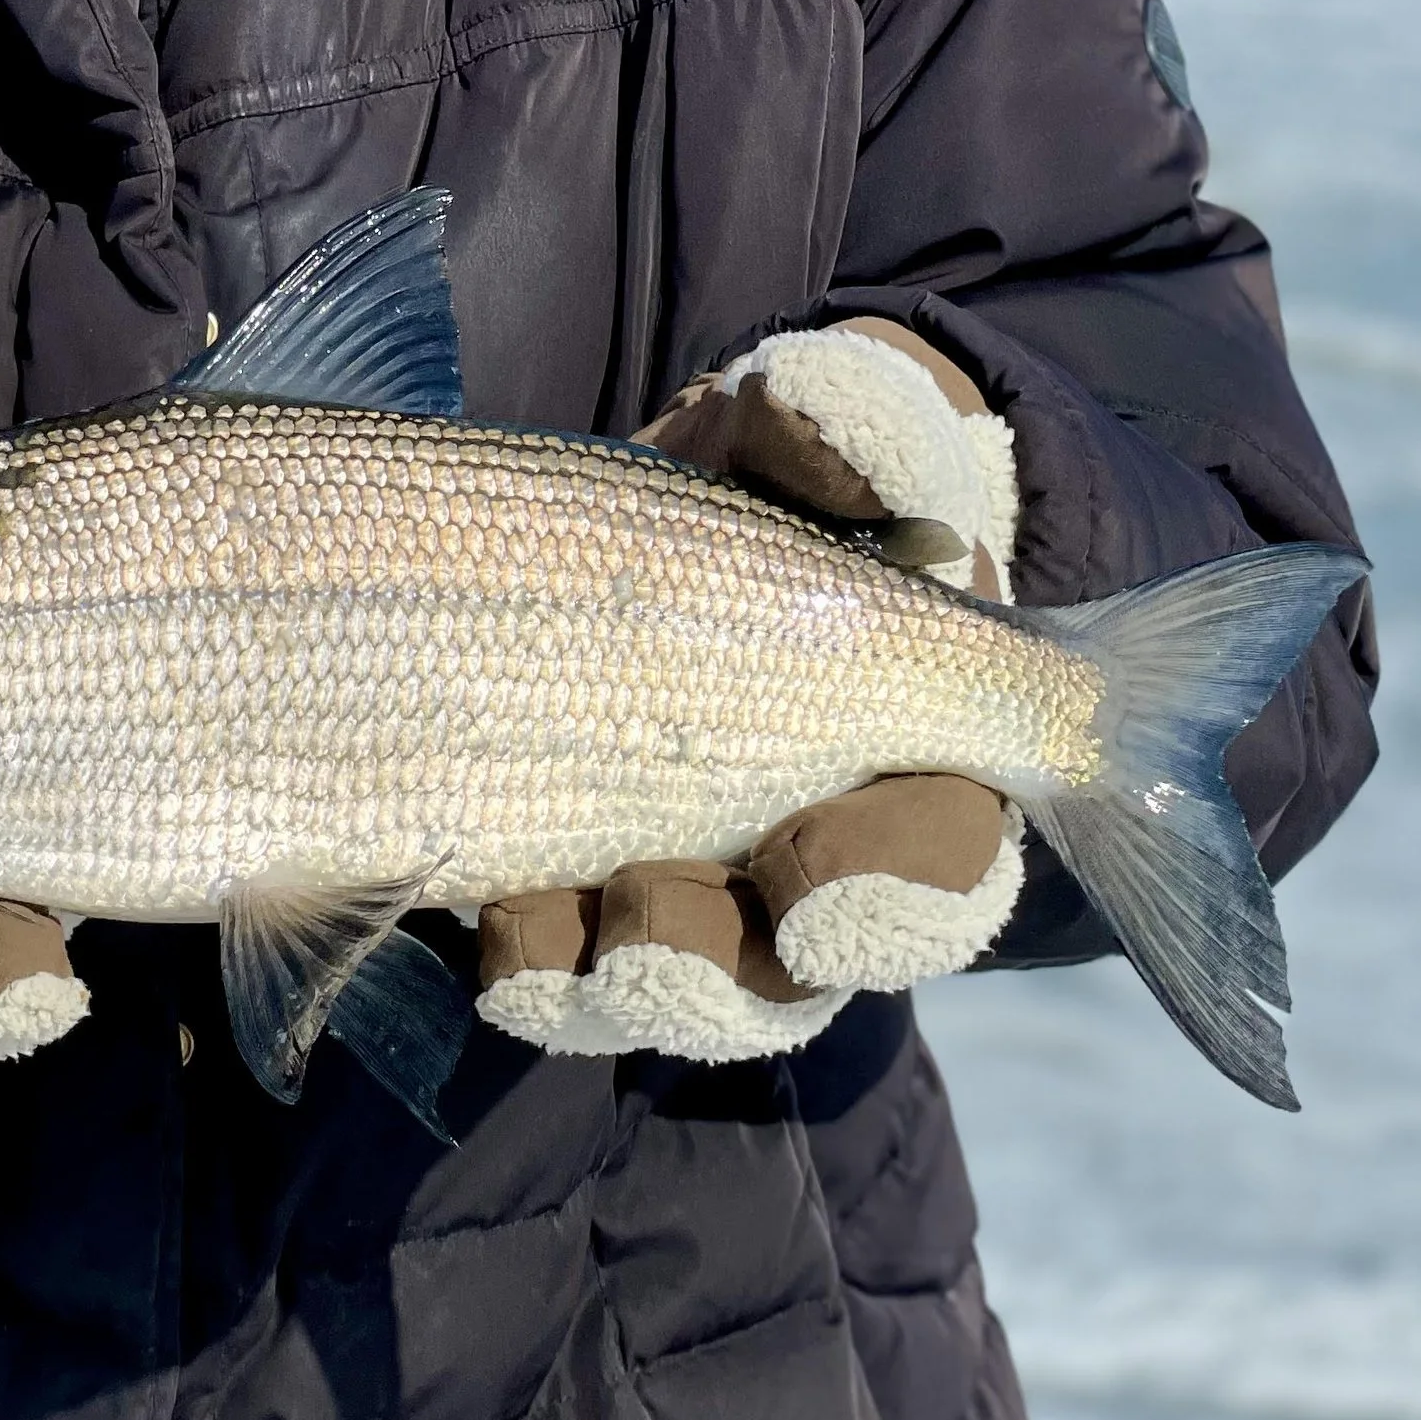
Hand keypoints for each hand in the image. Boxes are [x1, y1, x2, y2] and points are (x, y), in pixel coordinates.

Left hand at [478, 321, 1025, 1064]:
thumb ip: (854, 424)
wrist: (675, 485)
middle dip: (715, 972)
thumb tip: (833, 422)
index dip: (887, 894)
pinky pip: (560, 973)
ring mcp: (691, 882)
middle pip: (789, 977)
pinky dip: (526, 965)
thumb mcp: (828, 423)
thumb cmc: (792, 467)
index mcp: (910, 757)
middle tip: (649, 909)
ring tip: (539, 929)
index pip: (937, 870)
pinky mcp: (576, 876)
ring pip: (672, 997)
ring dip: (610, 982)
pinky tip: (483, 916)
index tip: (804, 861)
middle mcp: (805, 856)